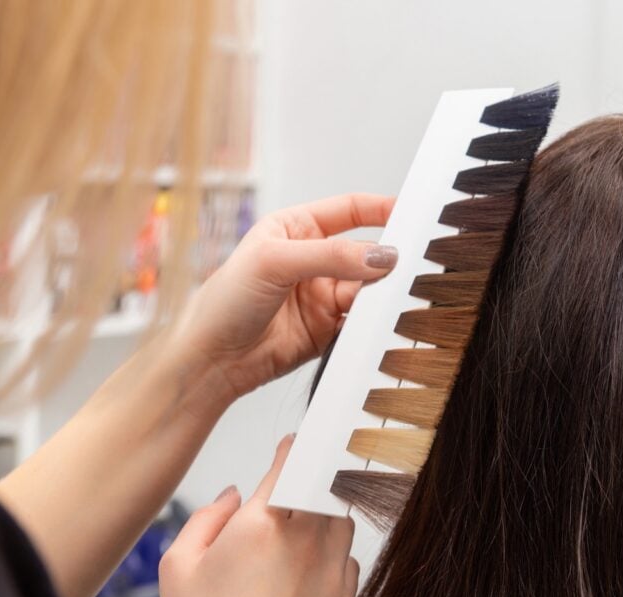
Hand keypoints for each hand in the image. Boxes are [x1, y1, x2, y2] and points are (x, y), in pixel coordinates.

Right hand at [159, 435, 358, 596]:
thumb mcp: (178, 566)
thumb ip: (206, 517)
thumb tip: (233, 497)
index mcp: (261, 523)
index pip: (291, 462)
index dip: (294, 448)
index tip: (294, 446)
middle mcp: (303, 539)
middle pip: (324, 484)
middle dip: (312, 479)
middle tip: (296, 488)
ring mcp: (329, 566)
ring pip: (341, 517)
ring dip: (325, 513)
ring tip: (299, 531)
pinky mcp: (344, 595)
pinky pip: (348, 557)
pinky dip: (333, 553)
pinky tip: (309, 567)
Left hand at [175, 193, 395, 400]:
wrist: (212, 360)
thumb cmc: (224, 301)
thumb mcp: (274, 262)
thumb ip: (330, 256)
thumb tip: (380, 255)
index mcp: (296, 229)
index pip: (349, 210)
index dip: (381, 209)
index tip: (410, 214)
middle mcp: (313, 261)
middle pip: (365, 252)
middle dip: (385, 258)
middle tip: (408, 263)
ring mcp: (322, 296)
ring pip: (367, 289)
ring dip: (380, 293)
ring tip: (390, 296)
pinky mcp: (328, 330)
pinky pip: (361, 321)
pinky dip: (372, 322)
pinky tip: (376, 321)